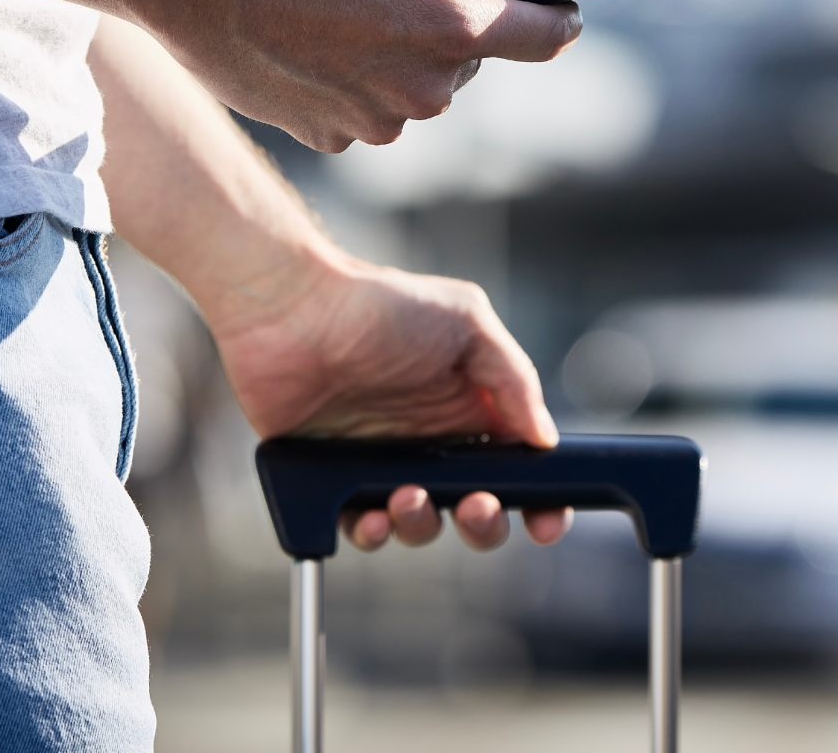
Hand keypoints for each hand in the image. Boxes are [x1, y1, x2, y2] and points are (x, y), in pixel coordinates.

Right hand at [154, 0, 581, 153]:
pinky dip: (346, 83)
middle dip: (440, 26)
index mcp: (452, 28)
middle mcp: (425, 88)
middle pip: (463, 60)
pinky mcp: (334, 138)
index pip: (540, 37)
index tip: (568, 16)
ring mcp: (380, 122)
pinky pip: (362, 110)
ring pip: (410, 88)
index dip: (560, 23)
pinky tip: (307, 46)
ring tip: (334, 13)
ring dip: (390, 56)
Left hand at [210, 251, 571, 551]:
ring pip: (422, 524)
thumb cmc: (379, 305)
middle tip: (475, 506)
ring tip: (408, 497)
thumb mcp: (467, 323)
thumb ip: (514, 379)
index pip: (518, 466)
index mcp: (472, 407)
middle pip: (477, 508)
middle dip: (485, 523)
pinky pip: (361, 524)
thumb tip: (544, 439)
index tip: (546, 520)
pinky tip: (369, 514)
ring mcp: (384, 462)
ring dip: (424, 525)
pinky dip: (371, 531)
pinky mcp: (335, 477)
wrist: (291, 310)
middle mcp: (433, 440)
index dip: (540, 498)